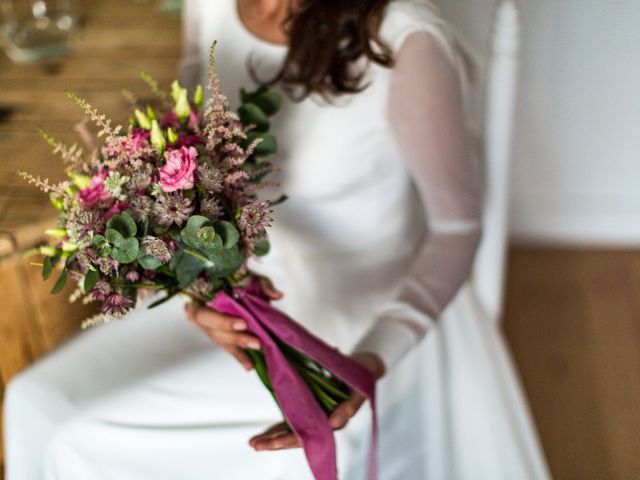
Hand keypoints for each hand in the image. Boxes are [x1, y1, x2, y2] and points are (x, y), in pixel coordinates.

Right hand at [185, 275, 282, 370]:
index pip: (206, 314)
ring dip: (240, 349)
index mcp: (200, 300)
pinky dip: (240, 356)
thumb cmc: (232, 279)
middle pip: (216, 332)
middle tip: (256, 343)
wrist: (223, 282)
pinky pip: (228, 348)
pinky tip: (249, 366)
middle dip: (237, 338)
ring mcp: (208, 328)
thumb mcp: (248, 277)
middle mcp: (201, 316)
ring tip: (255, 356)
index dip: (224, 321)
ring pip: (222, 341)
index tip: (243, 323)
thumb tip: (277, 295)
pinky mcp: (218, 336)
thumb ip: (262, 285)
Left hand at [249, 351, 385, 450]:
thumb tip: (334, 424)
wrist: (363, 366)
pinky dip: (279, 426)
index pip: (308, 436)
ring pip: (292, 431)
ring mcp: (316, 416)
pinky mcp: (311, 407)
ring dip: (273, 437)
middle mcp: (323, 423)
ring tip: (254, 443)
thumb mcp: (358, 390)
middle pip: (296, 437)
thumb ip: (348, 407)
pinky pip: (293, 419)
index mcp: (334, 422)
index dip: (290, 439)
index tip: (275, 443)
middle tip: (255, 445)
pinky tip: (266, 432)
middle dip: (275, 442)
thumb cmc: (361, 377)